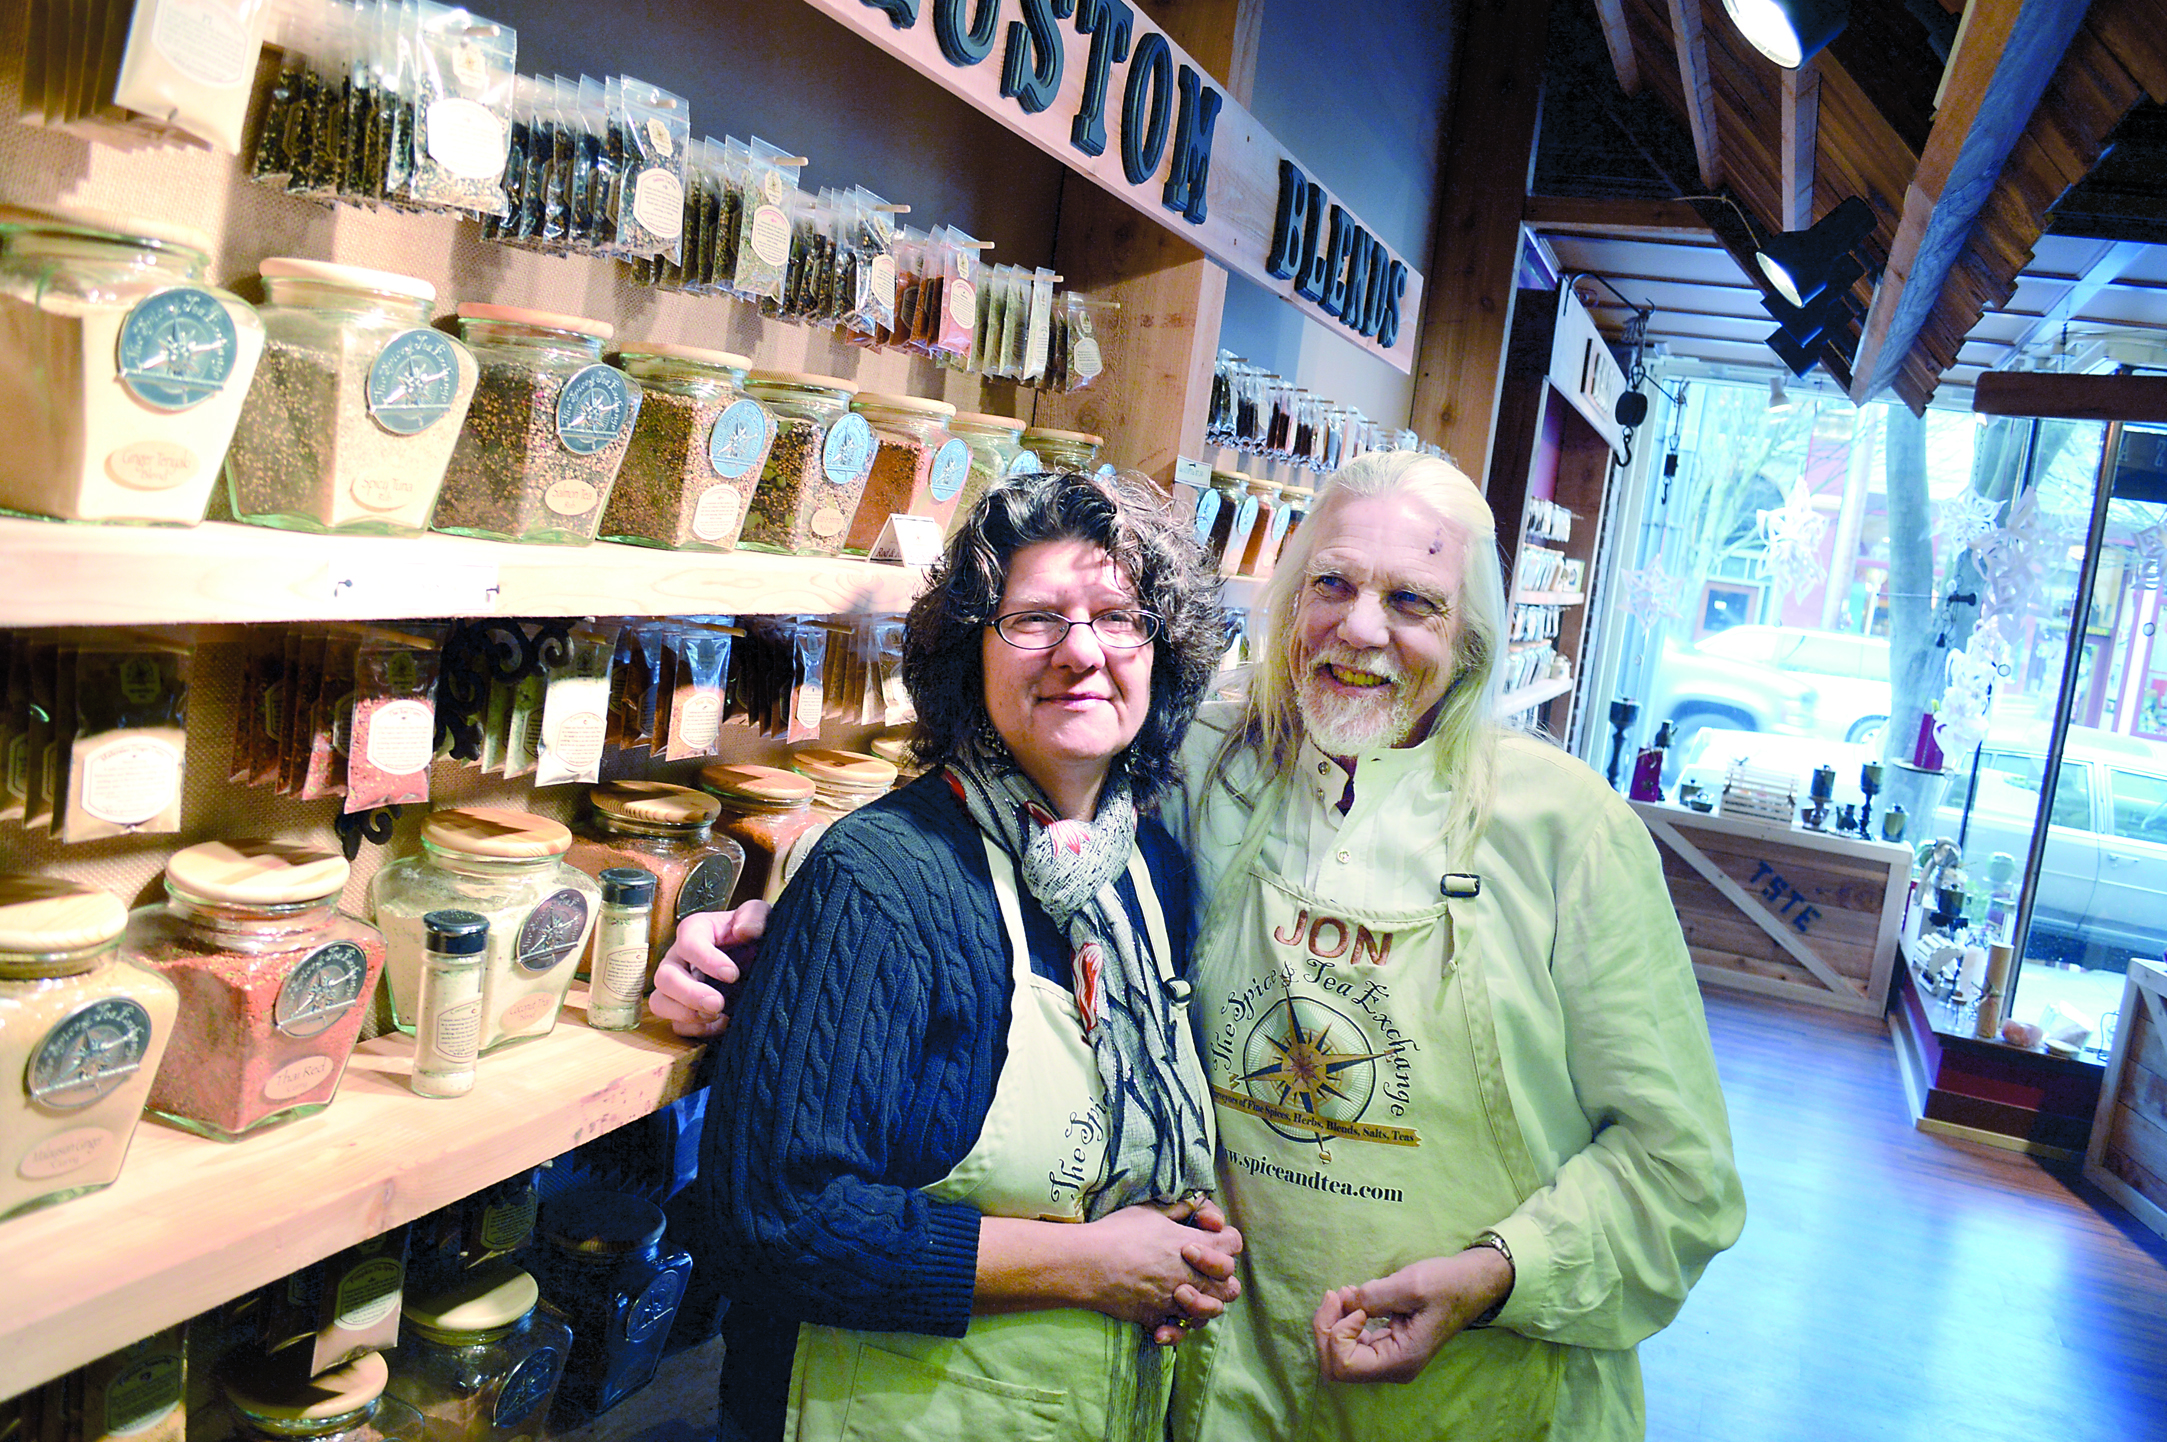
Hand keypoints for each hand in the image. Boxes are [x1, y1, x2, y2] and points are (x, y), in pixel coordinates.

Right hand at [646, 903, 767, 1036]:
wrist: (758, 960)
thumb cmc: (753, 935)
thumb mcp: (760, 916)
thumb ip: (755, 916)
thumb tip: (744, 931)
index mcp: (695, 931)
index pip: (687, 942)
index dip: (706, 960)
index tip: (732, 974)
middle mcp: (678, 959)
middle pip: (664, 977)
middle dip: (690, 993)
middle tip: (718, 1003)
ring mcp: (677, 987)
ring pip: (659, 1003)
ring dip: (685, 1014)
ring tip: (717, 1015)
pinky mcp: (684, 1010)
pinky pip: (676, 1026)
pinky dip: (697, 1030)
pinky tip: (722, 1024)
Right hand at [1080, 1199, 1243, 1339]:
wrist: (1090, 1264)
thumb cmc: (1118, 1233)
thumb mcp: (1151, 1211)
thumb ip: (1179, 1208)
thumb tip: (1195, 1204)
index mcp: (1196, 1246)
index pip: (1233, 1243)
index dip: (1224, 1237)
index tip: (1202, 1231)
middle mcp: (1193, 1276)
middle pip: (1230, 1285)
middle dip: (1219, 1276)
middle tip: (1193, 1265)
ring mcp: (1177, 1301)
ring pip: (1212, 1312)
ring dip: (1203, 1304)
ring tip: (1182, 1293)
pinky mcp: (1157, 1318)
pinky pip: (1178, 1332)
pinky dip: (1175, 1330)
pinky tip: (1164, 1324)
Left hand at [1311, 1248, 1511, 1383]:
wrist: (1471, 1284)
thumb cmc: (1447, 1284)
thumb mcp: (1409, 1284)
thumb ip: (1372, 1296)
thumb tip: (1342, 1302)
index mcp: (1400, 1361)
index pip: (1344, 1364)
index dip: (1338, 1332)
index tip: (1356, 1304)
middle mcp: (1392, 1368)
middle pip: (1336, 1365)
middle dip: (1327, 1329)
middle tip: (1335, 1294)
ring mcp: (1389, 1359)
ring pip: (1340, 1355)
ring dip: (1333, 1323)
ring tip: (1343, 1292)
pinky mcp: (1386, 1346)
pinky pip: (1353, 1344)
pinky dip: (1343, 1322)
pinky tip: (1350, 1298)